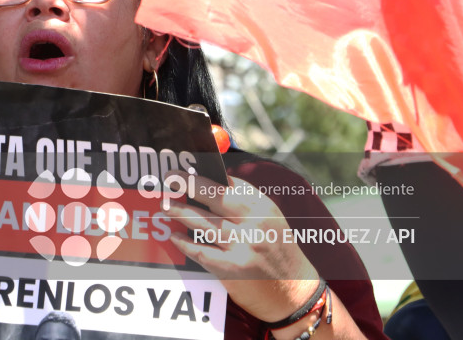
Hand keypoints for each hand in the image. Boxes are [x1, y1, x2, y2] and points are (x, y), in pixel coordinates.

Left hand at [163, 172, 318, 322]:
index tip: (185, 170)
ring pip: (204, 223)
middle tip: (169, 179)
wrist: (296, 292)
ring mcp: (243, 246)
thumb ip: (246, 201)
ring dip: (181, 213)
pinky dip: (185, 244)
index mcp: (263, 207)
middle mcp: (254, 223)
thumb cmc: (279, 251)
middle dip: (188, 185)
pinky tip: (175, 237)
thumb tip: (215, 181)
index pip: (230, 183)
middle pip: (214, 197)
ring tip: (166, 206)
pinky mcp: (233, 269)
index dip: (204, 175)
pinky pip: (201, 252)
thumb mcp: (271, 219)